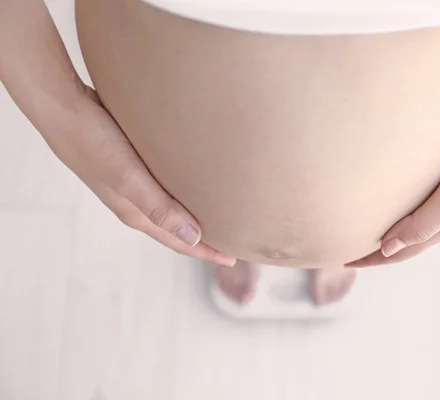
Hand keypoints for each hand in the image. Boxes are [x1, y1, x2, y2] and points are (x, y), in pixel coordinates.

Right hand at [49, 86, 235, 265]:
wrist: (61, 108)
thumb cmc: (94, 141)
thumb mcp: (128, 177)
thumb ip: (160, 208)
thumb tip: (194, 237)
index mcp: (136, 213)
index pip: (179, 241)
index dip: (206, 251)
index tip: (234, 257)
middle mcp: (134, 204)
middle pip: (175, 230)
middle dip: (202, 239)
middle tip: (230, 241)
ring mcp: (130, 185)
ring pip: (169, 209)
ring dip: (192, 217)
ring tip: (215, 217)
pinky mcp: (130, 165)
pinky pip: (162, 188)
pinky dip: (180, 194)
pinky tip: (190, 183)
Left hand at [347, 105, 439, 266]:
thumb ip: (423, 224)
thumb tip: (386, 249)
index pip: (398, 251)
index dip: (370, 258)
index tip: (339, 259)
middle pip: (399, 235)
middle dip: (371, 243)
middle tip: (341, 238)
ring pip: (405, 213)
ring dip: (382, 219)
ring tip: (355, 214)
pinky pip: (413, 190)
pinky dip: (394, 195)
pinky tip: (383, 184)